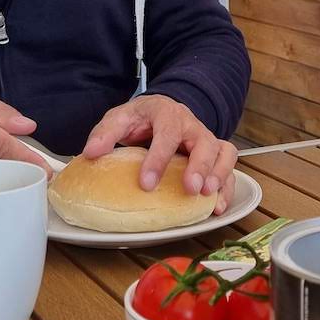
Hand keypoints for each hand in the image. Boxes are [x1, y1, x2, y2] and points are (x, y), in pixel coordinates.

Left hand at [83, 94, 237, 210]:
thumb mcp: (119, 119)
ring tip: (207, 197)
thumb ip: (105, 133)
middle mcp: (192, 125)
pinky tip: (217, 208)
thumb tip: (90, 153)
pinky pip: (229, 169)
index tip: (146, 183)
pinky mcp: (214, 155)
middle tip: (190, 189)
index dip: (158, 158)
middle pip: (205, 142)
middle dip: (200, 167)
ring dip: (219, 175)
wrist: (159, 111)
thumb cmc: (139, 119)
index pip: (167, 132)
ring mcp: (206, 140)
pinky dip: (227, 188)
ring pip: (224, 153)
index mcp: (167, 113)